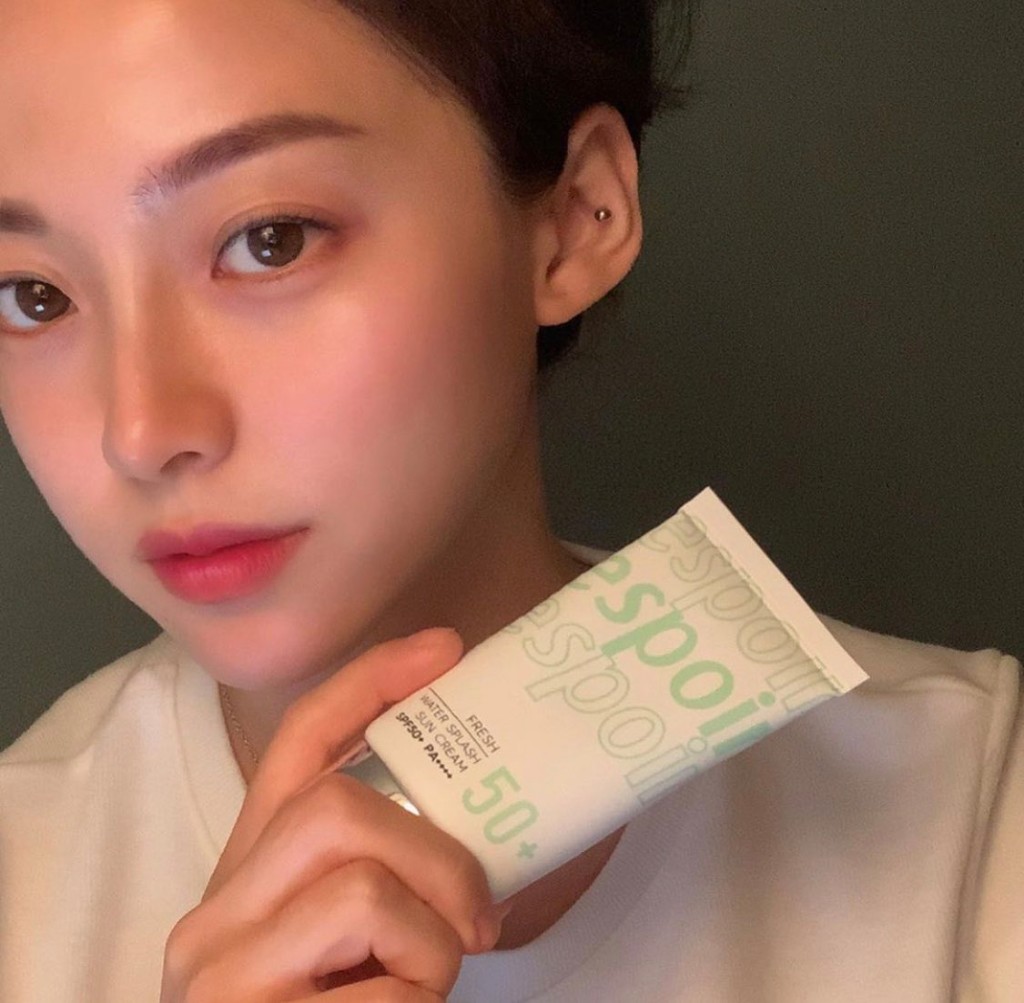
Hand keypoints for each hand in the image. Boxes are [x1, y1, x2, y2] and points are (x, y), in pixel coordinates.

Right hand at [160, 628, 502, 1001]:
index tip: (446, 649)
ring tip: (422, 988)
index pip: (299, 744)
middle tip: (476, 912)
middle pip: (336, 808)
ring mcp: (223, 975)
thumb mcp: (358, 940)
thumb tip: (490, 824)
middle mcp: (216, 913)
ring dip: (430, 942)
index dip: (371, 684)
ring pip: (364, 887)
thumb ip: (387, 874)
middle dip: (433, 851)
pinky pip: (385, 982)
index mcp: (250, 874)